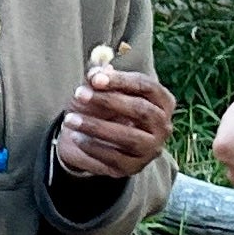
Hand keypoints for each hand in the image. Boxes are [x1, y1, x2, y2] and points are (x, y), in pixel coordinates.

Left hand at [51, 56, 177, 181]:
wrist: (97, 142)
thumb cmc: (103, 108)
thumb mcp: (99, 90)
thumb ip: (99, 78)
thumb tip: (97, 67)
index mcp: (162, 101)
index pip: (146, 86)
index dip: (120, 81)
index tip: (94, 78)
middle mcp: (163, 126)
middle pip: (140, 110)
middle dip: (107, 101)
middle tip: (79, 95)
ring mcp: (151, 149)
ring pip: (128, 137)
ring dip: (96, 127)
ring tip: (70, 119)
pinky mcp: (134, 167)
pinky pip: (114, 158)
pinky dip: (93, 147)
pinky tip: (76, 137)